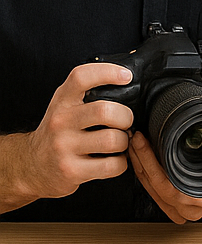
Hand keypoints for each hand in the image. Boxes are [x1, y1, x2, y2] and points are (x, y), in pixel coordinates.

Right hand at [0, 63, 133, 210]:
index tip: (126, 76)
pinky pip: (112, 165)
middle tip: (125, 123)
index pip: (81, 77)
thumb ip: (88, 93)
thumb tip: (127, 75)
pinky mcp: (71, 171)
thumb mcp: (65, 107)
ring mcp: (64, 147)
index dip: (107, 72)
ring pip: (113, 140)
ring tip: (118, 143)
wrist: (31, 166)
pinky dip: (121, 163)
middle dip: (126, 117)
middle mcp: (60, 122)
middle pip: (105, 111)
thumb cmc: (58, 133)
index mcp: (62, 102)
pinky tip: (112, 160)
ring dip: (125, 142)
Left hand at [128, 96, 201, 222]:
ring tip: (133, 146)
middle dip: (140, 159)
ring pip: (150, 190)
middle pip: (153, 185)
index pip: (164, 181)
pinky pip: (152, 193)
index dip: (148, 158)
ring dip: (139, 167)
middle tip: (134, 138)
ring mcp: (180, 212)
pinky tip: (139, 161)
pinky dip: (145, 176)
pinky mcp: (172, 210)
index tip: (141, 140)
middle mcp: (190, 209)